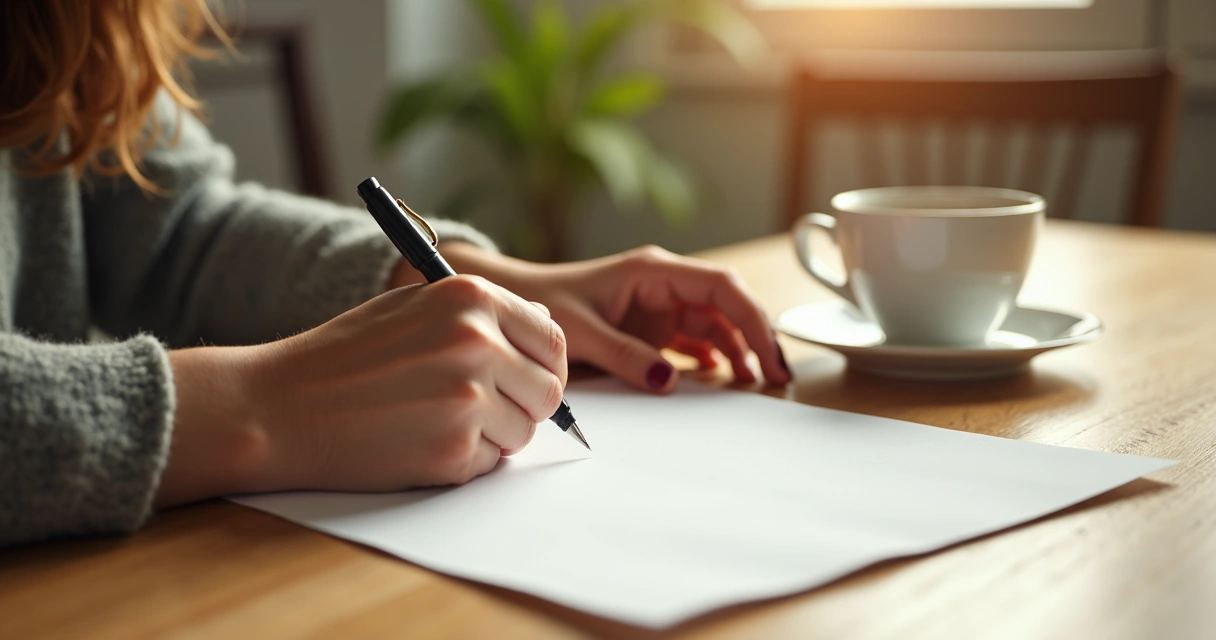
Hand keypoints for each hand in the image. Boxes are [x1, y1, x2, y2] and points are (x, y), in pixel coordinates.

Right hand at [156, 276, 565, 505]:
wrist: (278, 407)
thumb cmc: (342, 356)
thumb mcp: (412, 307)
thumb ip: (479, 315)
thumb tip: (543, 332)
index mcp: (470, 298)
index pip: (552, 338)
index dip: (542, 364)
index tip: (526, 377)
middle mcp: (477, 343)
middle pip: (548, 390)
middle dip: (523, 405)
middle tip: (479, 408)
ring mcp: (467, 400)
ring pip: (523, 433)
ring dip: (492, 436)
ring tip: (435, 421)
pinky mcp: (453, 452)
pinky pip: (489, 464)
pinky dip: (463, 462)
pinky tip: (417, 441)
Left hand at [434, 243, 791, 393]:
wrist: (515, 304)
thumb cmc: (542, 304)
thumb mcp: (580, 333)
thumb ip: (625, 355)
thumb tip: (668, 381)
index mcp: (653, 271)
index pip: (721, 287)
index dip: (752, 319)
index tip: (768, 355)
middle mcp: (664, 284)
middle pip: (728, 305)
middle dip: (756, 337)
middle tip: (777, 377)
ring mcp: (661, 305)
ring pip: (716, 324)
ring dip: (738, 350)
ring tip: (755, 383)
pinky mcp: (652, 326)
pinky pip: (695, 339)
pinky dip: (712, 358)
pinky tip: (720, 378)